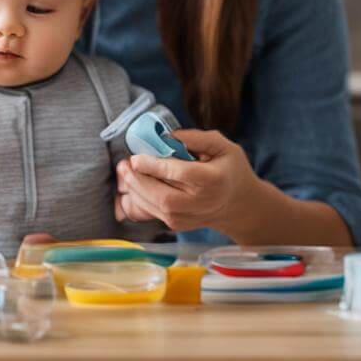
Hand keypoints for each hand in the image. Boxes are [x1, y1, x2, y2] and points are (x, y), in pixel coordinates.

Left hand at [114, 129, 266, 233]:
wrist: (237, 203)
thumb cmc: (229, 169)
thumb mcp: (223, 145)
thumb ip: (198, 138)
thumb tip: (168, 135)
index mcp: (214, 180)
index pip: (180, 174)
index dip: (154, 166)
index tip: (135, 157)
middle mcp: (201, 203)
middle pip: (163, 196)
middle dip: (138, 180)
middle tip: (123, 165)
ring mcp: (189, 218)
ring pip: (154, 207)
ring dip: (134, 189)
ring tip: (124, 172)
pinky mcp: (178, 225)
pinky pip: (152, 213)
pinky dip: (137, 199)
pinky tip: (132, 184)